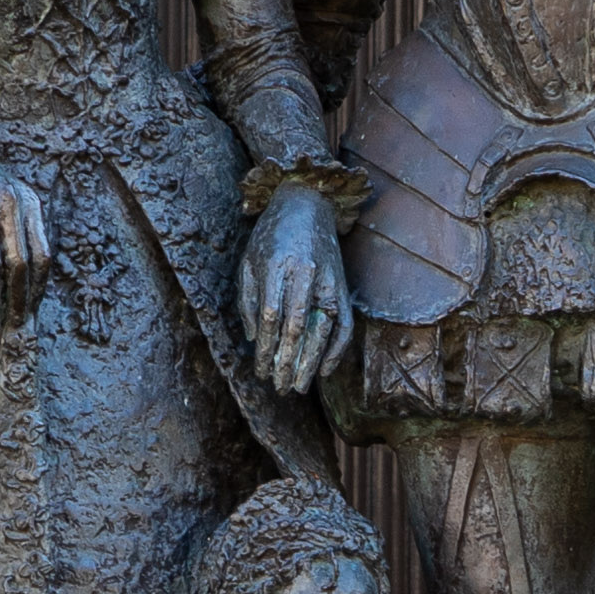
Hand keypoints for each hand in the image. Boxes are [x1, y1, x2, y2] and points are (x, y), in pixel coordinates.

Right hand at [0, 144, 52, 321]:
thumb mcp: (9, 199)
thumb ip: (22, 231)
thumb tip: (29, 285)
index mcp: (29, 202)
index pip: (43, 255)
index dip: (38, 288)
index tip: (31, 311)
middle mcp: (8, 203)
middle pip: (19, 264)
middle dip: (17, 300)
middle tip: (13, 325)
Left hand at [243, 185, 349, 393]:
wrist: (307, 205)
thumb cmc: (271, 235)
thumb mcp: (249, 261)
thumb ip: (249, 300)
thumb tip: (255, 339)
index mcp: (277, 265)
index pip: (273, 316)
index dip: (267, 348)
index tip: (260, 371)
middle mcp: (305, 274)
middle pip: (297, 328)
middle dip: (287, 362)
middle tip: (279, 388)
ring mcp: (328, 280)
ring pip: (322, 330)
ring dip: (310, 363)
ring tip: (298, 387)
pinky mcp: (342, 286)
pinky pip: (344, 324)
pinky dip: (337, 350)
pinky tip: (324, 370)